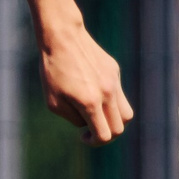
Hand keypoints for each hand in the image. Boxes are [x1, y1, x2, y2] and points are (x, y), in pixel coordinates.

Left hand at [41, 21, 131, 142]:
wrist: (62, 36)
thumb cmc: (52, 70)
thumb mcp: (53, 102)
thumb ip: (73, 118)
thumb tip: (88, 123)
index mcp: (90, 103)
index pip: (104, 135)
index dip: (94, 142)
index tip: (83, 137)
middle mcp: (107, 93)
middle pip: (119, 127)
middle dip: (106, 135)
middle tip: (91, 131)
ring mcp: (113, 81)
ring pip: (126, 113)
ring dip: (114, 120)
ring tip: (96, 114)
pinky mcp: (114, 71)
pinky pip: (117, 93)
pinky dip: (108, 100)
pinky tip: (90, 88)